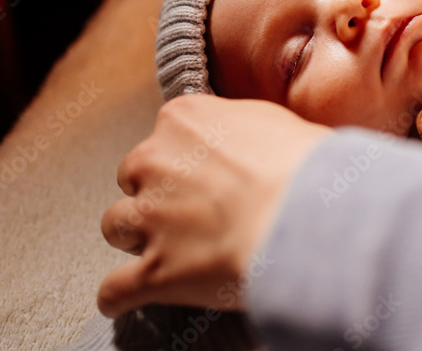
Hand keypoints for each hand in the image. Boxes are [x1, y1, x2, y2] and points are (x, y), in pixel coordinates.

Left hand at [97, 95, 328, 316]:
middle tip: (192, 209)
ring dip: (136, 238)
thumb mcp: (276, 121)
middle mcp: (155, 162)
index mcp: (184, 119)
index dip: (183, 156)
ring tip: (165, 248)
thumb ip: (244, 128)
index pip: (164, 134)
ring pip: (116, 226)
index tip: (201, 171)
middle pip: (132, 177)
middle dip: (155, 193)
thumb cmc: (306, 168)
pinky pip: (115, 289)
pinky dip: (118, 297)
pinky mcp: (153, 269)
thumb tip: (252, 143)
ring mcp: (150, 216)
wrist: (306, 214)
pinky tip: (122, 301)